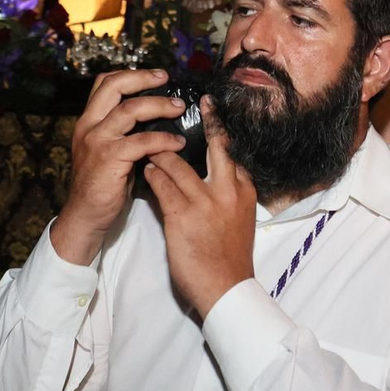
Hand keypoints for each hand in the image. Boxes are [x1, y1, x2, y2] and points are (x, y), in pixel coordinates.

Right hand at [51, 68, 186, 265]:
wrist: (85, 216)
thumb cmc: (102, 184)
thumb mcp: (106, 150)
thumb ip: (122, 131)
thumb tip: (155, 114)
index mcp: (88, 120)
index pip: (104, 83)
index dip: (130, 74)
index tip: (156, 75)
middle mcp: (89, 126)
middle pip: (114, 86)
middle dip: (143, 78)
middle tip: (166, 79)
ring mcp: (97, 141)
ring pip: (130, 110)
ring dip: (159, 106)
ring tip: (179, 108)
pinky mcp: (109, 159)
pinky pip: (141, 141)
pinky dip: (163, 139)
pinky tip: (177, 143)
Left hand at [142, 97, 257, 316]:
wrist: (226, 289)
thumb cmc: (230, 257)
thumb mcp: (240, 219)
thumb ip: (232, 192)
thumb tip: (225, 171)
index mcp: (243, 191)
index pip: (233, 151)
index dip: (221, 130)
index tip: (213, 109)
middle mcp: (227, 191)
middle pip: (216, 147)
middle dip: (207, 121)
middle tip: (194, 101)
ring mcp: (205, 202)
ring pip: (178, 165)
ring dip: (161, 153)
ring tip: (149, 144)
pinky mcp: (182, 216)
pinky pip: (162, 186)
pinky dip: (152, 175)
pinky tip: (145, 170)